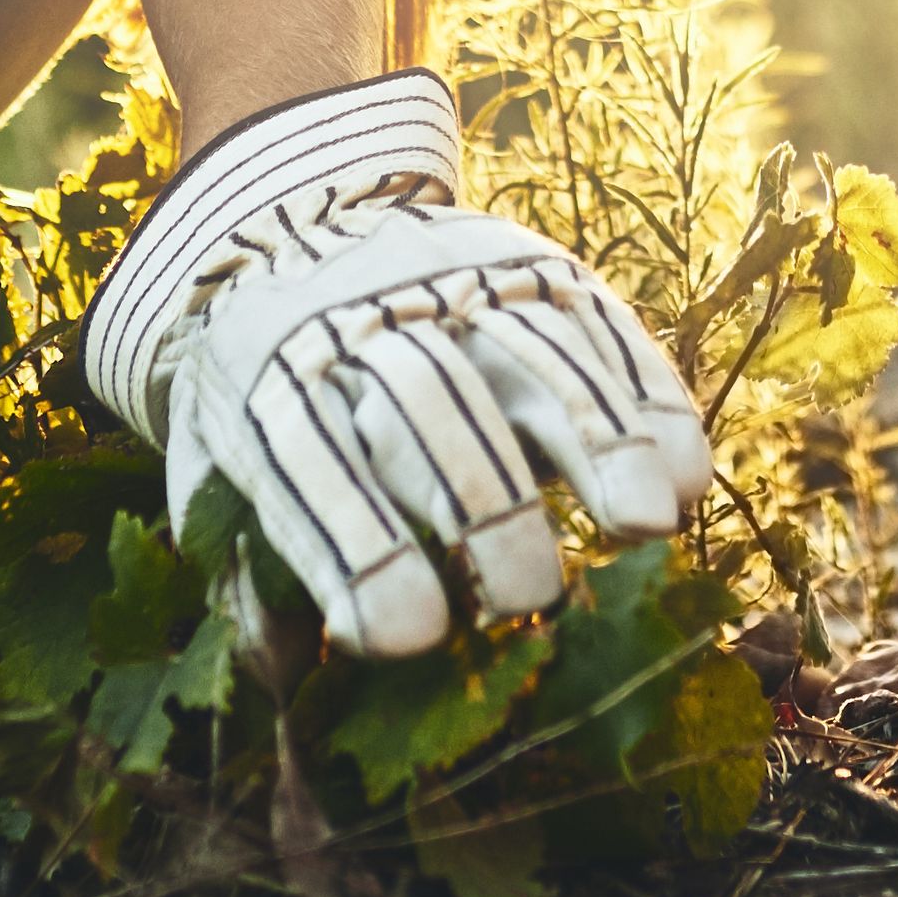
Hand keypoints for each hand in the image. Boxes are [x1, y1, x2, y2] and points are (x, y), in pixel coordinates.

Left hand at [83, 72, 716, 656]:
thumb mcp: (210, 463)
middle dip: (485, 505)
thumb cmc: (263, 391)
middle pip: (429, 408)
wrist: (286, 221)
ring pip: (530, 355)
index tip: (413, 638)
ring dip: (598, 442)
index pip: (309, 469)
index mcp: (268, 386)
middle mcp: (361, 327)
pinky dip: (649, 399)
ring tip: (646, 527)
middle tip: (529, 593)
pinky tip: (686, 475)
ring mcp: (454, 287)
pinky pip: (600, 323)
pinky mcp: (529, 266)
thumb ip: (243, 569)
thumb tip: (284, 675)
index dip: (362, 553)